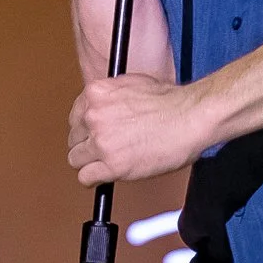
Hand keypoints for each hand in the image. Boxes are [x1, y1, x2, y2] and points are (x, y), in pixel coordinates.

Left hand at [67, 75, 208, 184]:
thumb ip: (110, 96)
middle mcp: (94, 115)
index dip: (86, 126)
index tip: (92, 133)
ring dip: (90, 161)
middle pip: (74, 138)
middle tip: (103, 147)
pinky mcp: (111, 165)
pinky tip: (108, 173)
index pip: (75, 115)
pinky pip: (86, 178)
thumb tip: (100, 106)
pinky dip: (95, 179)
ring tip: (107, 160)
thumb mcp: (132, 83)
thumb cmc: (169, 101)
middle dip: (87, 144)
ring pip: (76, 159)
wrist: (189, 117)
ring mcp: (101, 141)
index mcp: (97, 93)